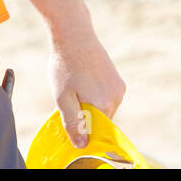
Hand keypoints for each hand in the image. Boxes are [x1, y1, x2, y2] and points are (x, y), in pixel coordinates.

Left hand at [48, 28, 126, 146]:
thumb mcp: (62, 97)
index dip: (83, 129)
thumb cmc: (66, 66)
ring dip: (89, 103)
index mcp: (104, 105)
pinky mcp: (117, 80)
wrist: (74, 35)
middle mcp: (116, 98)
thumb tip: (81, 145)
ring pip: (103, 107)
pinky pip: (106, 95)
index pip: (96, 131)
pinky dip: (94, 93)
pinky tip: (82, 79)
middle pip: (100, 119)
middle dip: (84, 114)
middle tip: (68, 98)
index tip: (70, 120)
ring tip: (75, 84)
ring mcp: (118, 88)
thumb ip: (72, 122)